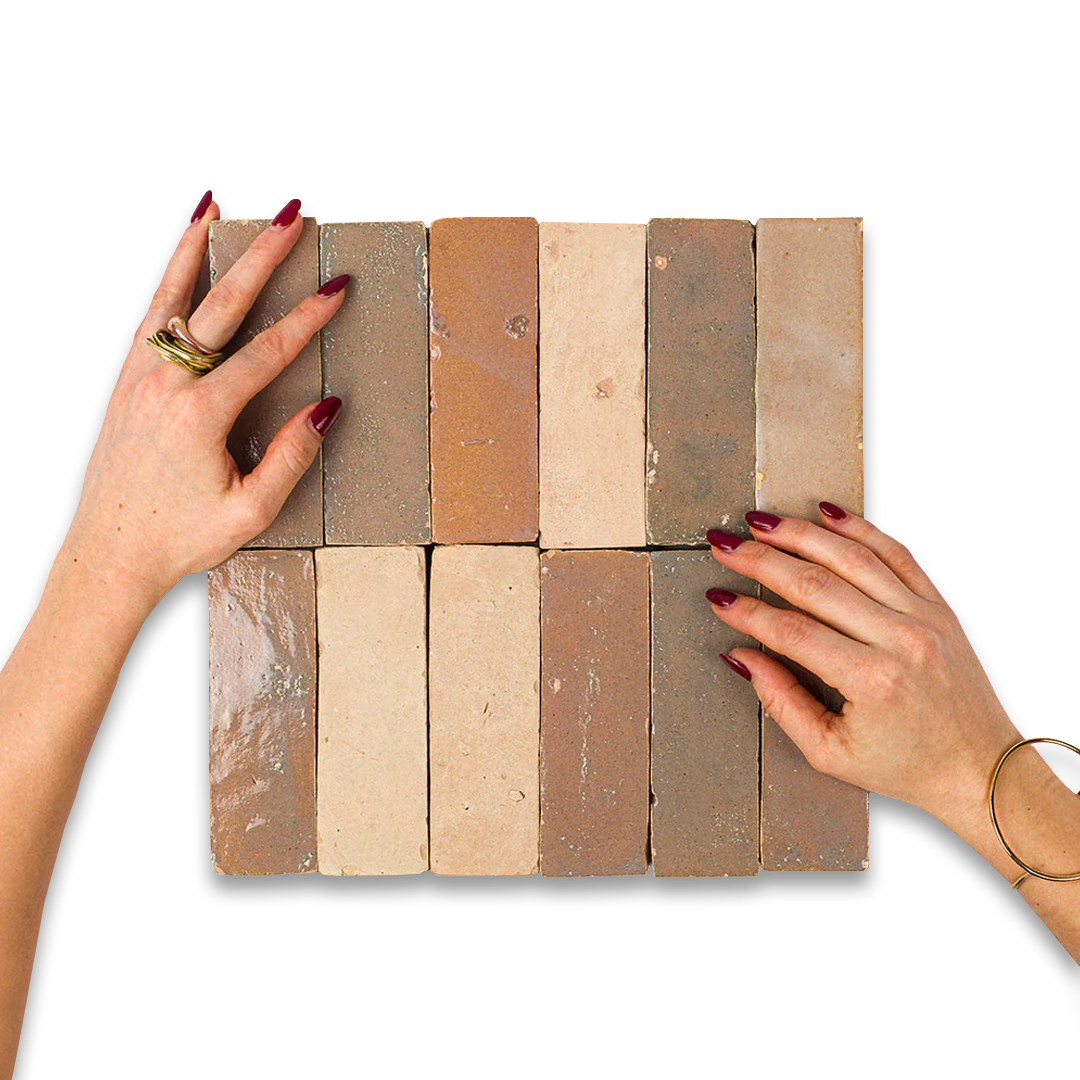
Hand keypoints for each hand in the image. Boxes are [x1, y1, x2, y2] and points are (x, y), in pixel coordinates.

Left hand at [65, 193, 346, 610]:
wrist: (109, 553)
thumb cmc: (180, 539)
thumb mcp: (250, 512)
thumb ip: (290, 458)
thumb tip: (323, 408)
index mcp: (199, 415)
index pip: (267, 352)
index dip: (308, 318)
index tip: (337, 289)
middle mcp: (164, 384)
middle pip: (222, 305)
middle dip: (263, 256)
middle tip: (292, 219)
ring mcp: (139, 377)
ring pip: (175, 296)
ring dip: (205, 249)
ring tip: (224, 208)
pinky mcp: (125, 381)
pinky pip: (148, 315)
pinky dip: (167, 277)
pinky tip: (182, 255)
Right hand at [705, 503, 1022, 823]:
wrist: (980, 768)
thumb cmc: (906, 766)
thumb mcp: (829, 753)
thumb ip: (780, 701)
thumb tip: (741, 657)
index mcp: (871, 681)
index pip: (791, 631)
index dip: (747, 612)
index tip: (719, 600)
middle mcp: (900, 639)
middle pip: (815, 584)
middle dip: (760, 560)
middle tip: (725, 545)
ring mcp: (924, 617)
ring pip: (852, 557)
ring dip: (800, 534)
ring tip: (761, 522)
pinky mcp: (940, 606)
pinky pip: (897, 553)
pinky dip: (860, 528)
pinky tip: (826, 513)